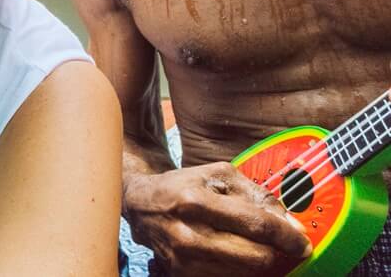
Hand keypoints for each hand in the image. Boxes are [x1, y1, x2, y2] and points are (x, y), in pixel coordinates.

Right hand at [124, 162, 311, 276]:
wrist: (142, 206)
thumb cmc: (183, 186)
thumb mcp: (218, 176)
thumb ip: (257, 195)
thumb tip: (291, 225)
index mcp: (195, 201)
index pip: (255, 225)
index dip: (287, 236)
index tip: (302, 241)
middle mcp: (188, 234)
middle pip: (256, 257)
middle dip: (276, 251)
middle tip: (282, 244)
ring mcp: (184, 260)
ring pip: (246, 273)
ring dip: (260, 261)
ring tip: (255, 245)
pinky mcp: (182, 275)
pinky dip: (241, 268)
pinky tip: (237, 253)